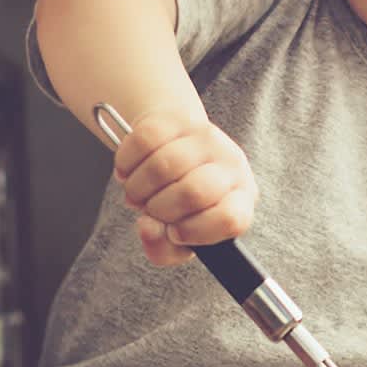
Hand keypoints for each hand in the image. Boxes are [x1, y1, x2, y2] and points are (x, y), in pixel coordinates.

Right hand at [110, 110, 256, 267]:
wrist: (174, 148)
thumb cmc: (181, 202)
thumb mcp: (180, 236)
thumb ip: (163, 248)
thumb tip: (148, 228)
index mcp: (240, 199)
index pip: (230, 219)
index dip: (195, 232)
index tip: (175, 232)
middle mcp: (231, 164)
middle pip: (193, 193)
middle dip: (159, 209)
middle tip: (150, 209)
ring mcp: (206, 137)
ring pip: (163, 166)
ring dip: (137, 188)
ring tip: (138, 192)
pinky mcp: (178, 118)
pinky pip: (143, 140)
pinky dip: (125, 163)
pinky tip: (128, 172)